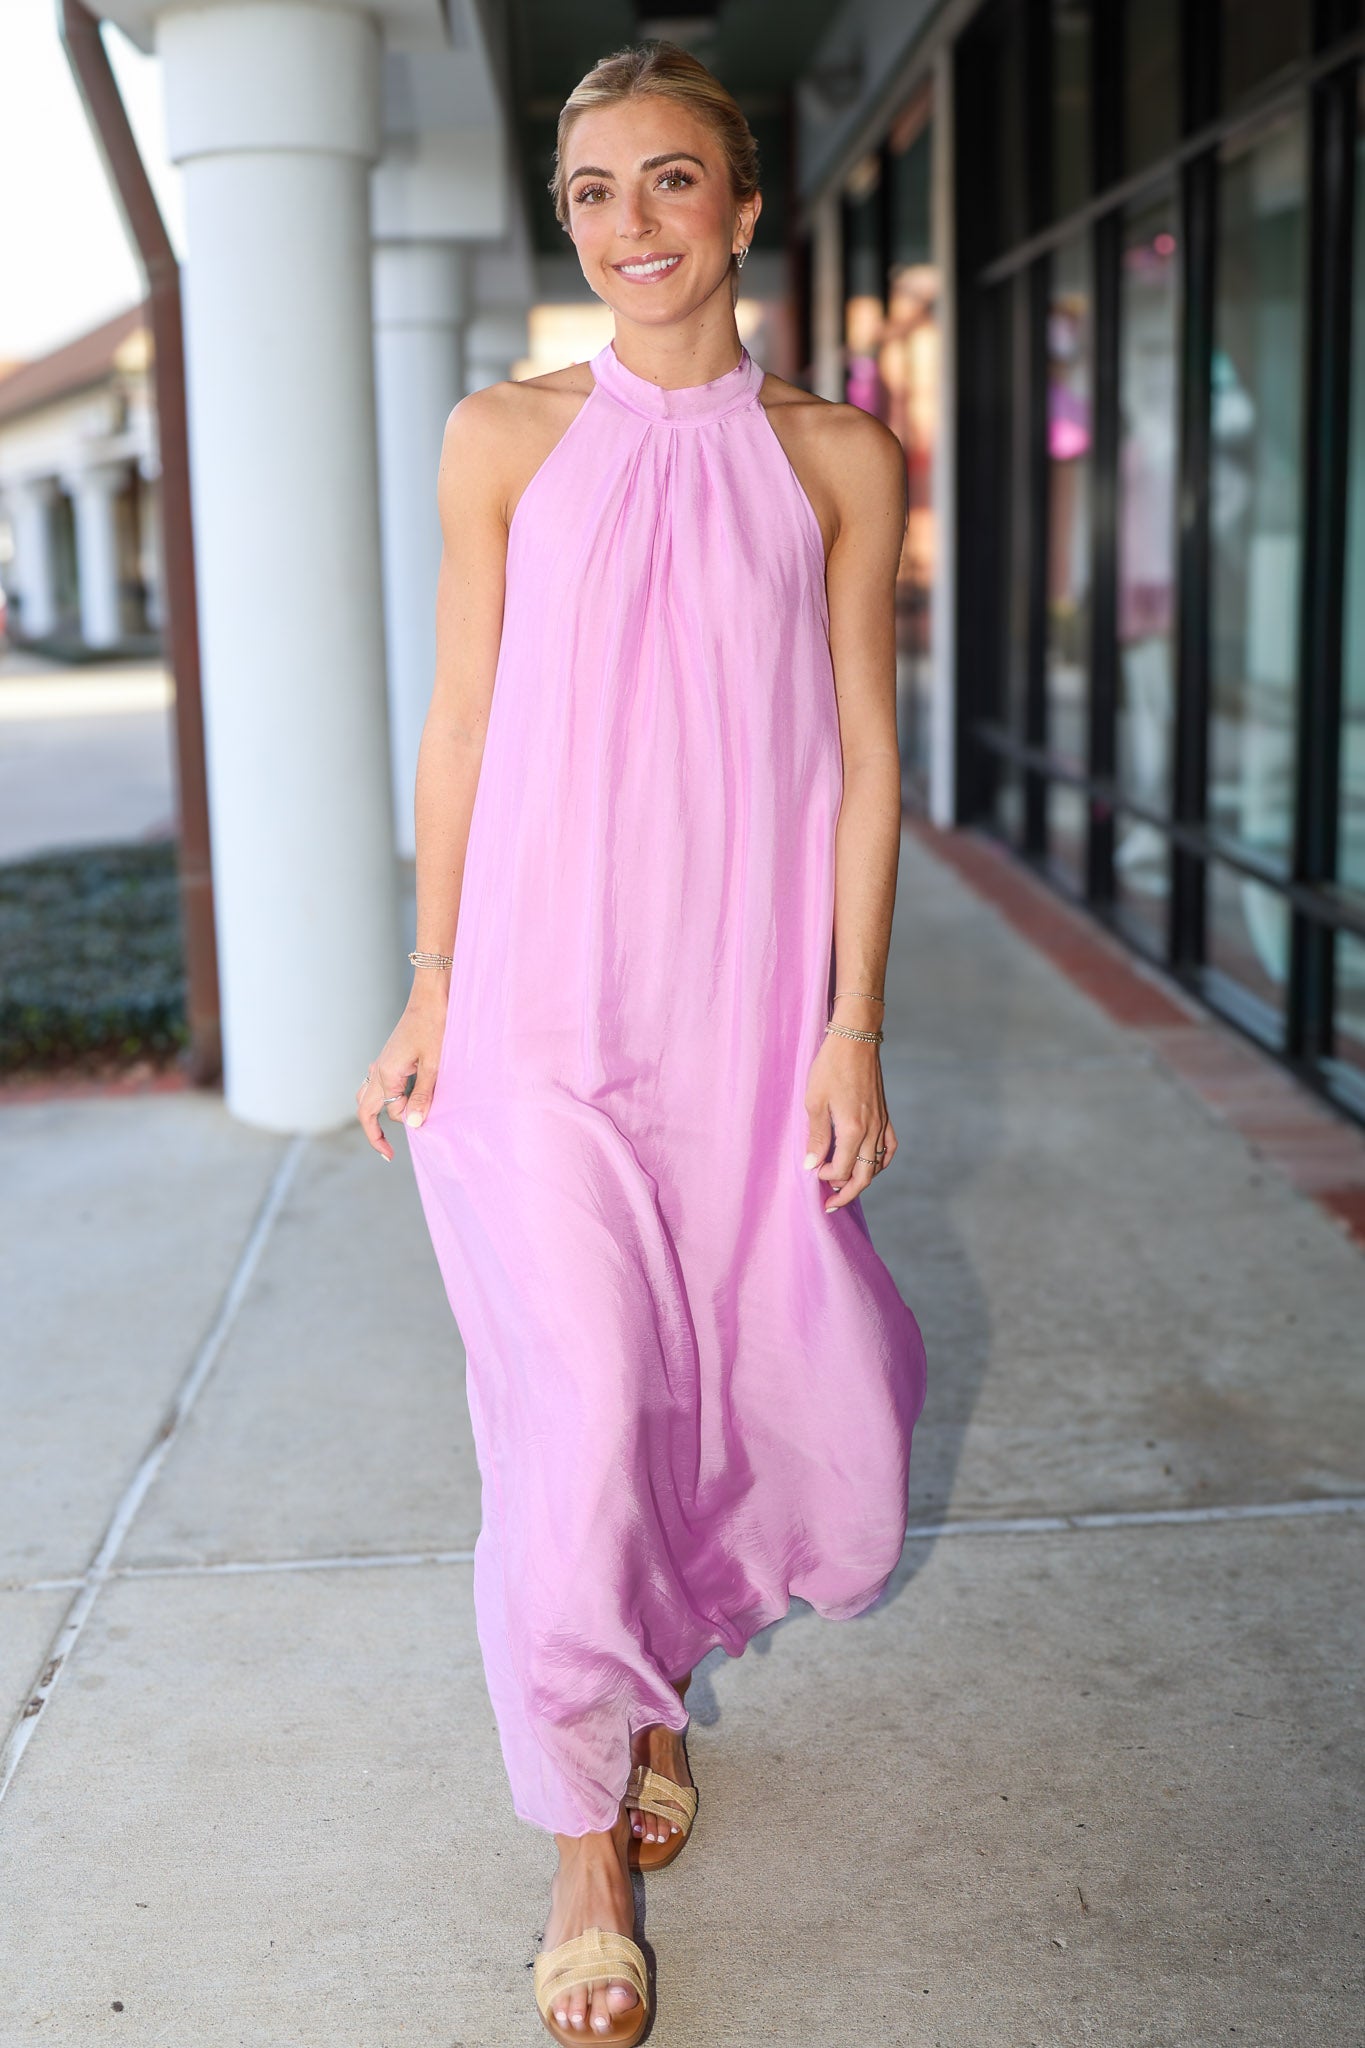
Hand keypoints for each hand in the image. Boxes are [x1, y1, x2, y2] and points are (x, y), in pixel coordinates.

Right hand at [355, 982, 446, 1161]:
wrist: (432, 994)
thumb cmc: (436, 1025)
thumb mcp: (436, 1064)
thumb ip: (423, 1095)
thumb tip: (411, 1125)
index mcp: (386, 1074)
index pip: (388, 1113)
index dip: (401, 1124)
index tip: (402, 1145)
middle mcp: (379, 1069)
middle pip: (365, 1108)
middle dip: (374, 1131)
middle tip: (387, 1152)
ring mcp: (383, 1061)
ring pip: (369, 1095)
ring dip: (379, 1112)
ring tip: (394, 1127)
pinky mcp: (391, 1056)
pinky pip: (379, 1082)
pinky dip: (387, 1096)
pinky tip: (402, 1097)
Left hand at [802, 1032, 896, 1212]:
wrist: (855, 1039)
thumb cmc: (830, 1067)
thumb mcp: (814, 1101)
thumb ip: (816, 1137)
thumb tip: (811, 1166)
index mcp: (852, 1129)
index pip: (841, 1169)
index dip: (826, 1177)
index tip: (812, 1172)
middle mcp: (871, 1130)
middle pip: (864, 1176)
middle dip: (847, 1193)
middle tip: (831, 1204)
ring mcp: (881, 1123)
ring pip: (877, 1165)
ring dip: (862, 1180)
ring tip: (846, 1187)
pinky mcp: (885, 1115)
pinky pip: (889, 1147)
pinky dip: (881, 1162)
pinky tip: (870, 1166)